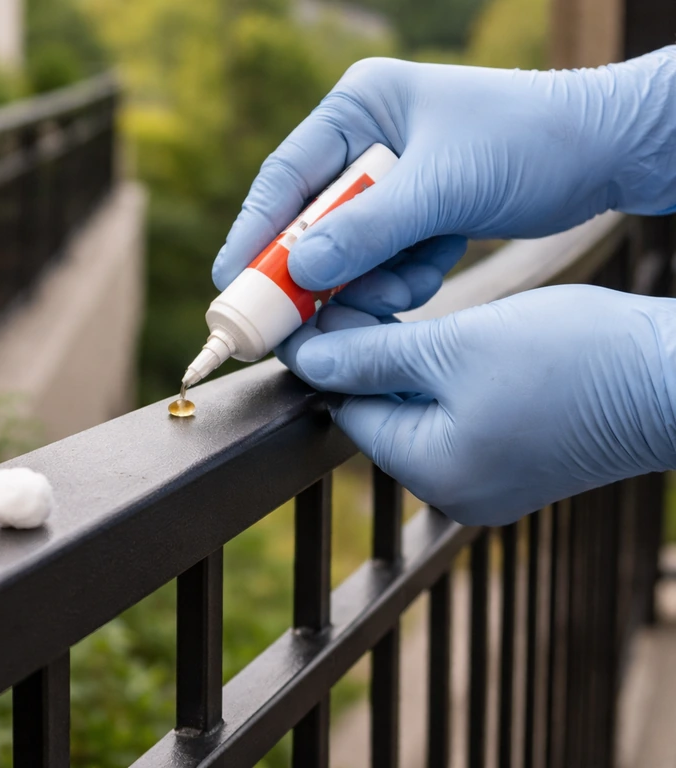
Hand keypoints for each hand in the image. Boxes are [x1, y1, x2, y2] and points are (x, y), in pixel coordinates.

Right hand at [213, 47, 675, 315]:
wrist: (608, 151)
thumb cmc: (527, 142)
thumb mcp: (441, 187)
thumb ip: (365, 232)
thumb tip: (299, 273)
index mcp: (360, 106)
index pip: (285, 177)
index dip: (253, 234)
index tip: (230, 285)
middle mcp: (367, 139)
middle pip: (310, 220)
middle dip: (316, 273)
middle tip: (297, 322)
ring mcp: (392, 179)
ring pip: (349, 251)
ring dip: (370, 282)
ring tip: (406, 285)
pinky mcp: (416, 211)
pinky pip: (385, 260)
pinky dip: (403, 278)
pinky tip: (433, 269)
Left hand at [285, 286, 675, 525]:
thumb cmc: (574, 358)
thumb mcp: (456, 346)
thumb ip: (372, 356)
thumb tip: (307, 360)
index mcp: (433, 472)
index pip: (351, 410)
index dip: (328, 355)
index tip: (314, 306)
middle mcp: (454, 491)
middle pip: (382, 414)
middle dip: (365, 354)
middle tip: (356, 291)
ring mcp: (489, 481)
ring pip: (418, 412)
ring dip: (402, 360)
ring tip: (395, 301)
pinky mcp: (517, 460)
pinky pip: (456, 417)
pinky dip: (440, 376)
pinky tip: (438, 333)